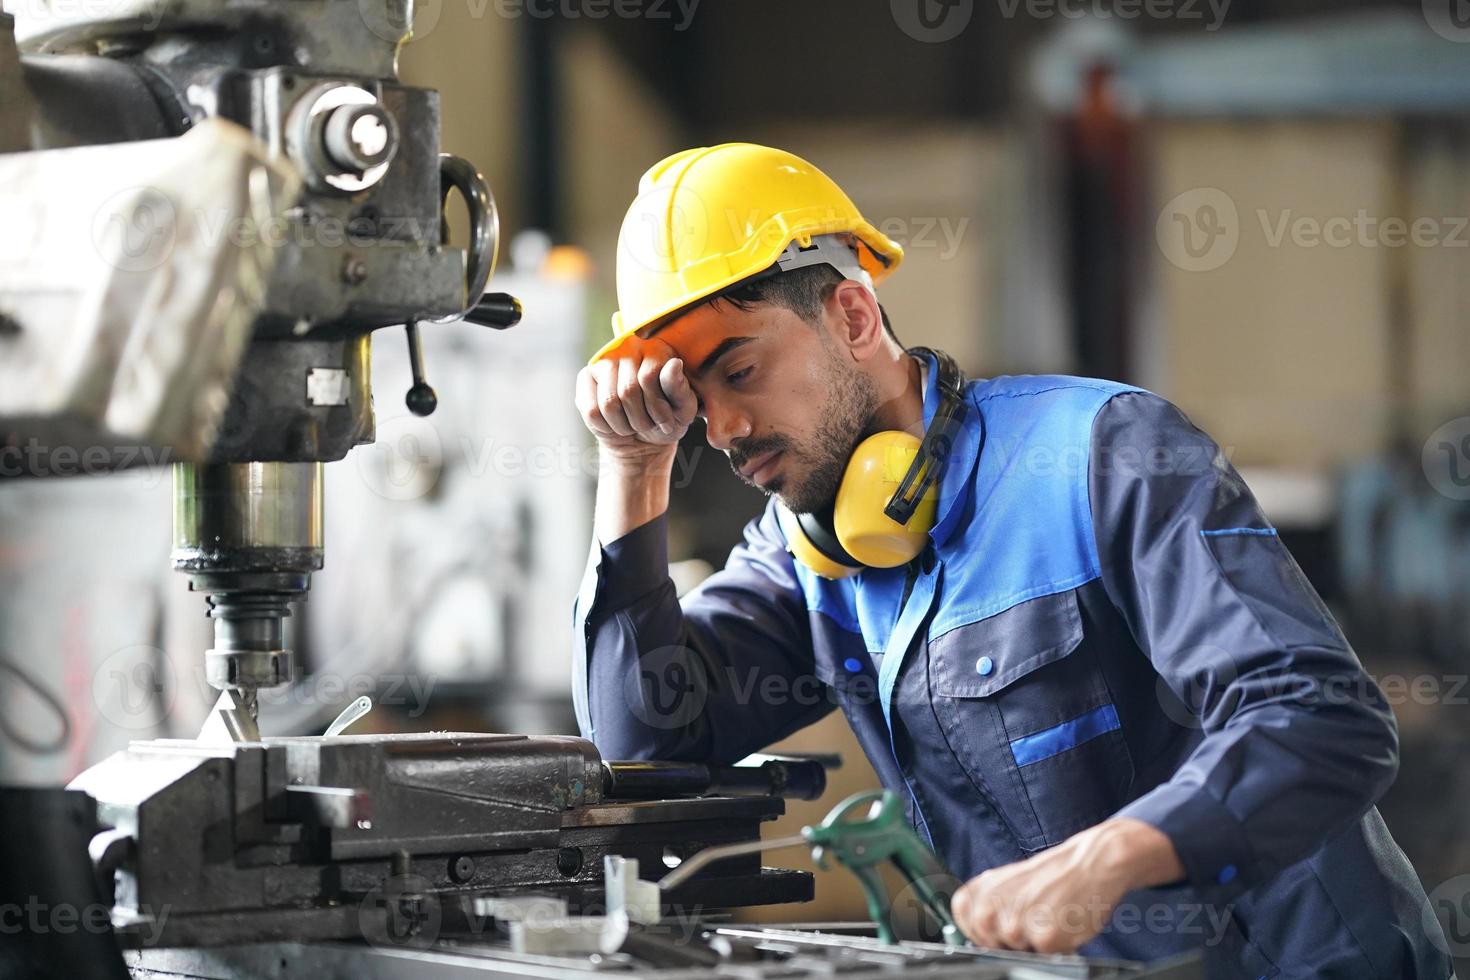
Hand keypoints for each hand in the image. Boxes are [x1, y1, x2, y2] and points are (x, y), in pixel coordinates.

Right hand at [575, 337, 698, 461]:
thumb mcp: (682, 410)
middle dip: (641, 420)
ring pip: (609, 403)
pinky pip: (592, 412)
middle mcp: (628, 348)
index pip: (647, 378)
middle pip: (627, 390)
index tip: (667, 423)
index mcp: (656, 350)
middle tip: (647, 426)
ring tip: (633, 426)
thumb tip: (675, 363)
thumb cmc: (666, 419)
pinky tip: (615, 425)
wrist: (642, 437)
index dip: (657, 409)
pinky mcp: (585, 378)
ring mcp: (604, 361)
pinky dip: (606, 427)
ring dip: (624, 426)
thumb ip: (680, 388)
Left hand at [949, 818, 1183, 953]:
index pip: (965, 928)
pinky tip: (1062, 922)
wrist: (1088, 863)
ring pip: (1017, 954)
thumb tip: (971, 935)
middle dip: (1011, 940)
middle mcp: (990, 908)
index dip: (986, 931)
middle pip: (990, 947)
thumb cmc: (1050, 876)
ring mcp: (1016, 925)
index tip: (1002, 922)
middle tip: (1033, 915)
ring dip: (1035, 943)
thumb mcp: (1006, 884)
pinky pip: (1044, 957)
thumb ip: (986, 907)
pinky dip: (1057, 946)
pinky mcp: (1043, 938)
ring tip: (1049, 915)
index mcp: (977, 892)